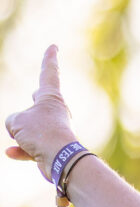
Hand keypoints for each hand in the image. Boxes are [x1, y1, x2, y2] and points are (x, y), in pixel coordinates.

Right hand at [4, 46, 78, 173]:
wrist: (60, 160)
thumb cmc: (41, 133)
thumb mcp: (16, 121)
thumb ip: (13, 121)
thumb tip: (19, 133)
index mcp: (50, 98)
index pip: (49, 73)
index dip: (49, 59)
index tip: (54, 47)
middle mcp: (55, 112)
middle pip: (41, 101)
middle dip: (37, 97)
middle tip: (37, 92)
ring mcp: (53, 131)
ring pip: (29, 129)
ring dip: (22, 136)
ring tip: (27, 141)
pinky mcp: (51, 148)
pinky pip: (29, 148)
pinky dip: (21, 151)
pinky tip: (12, 153)